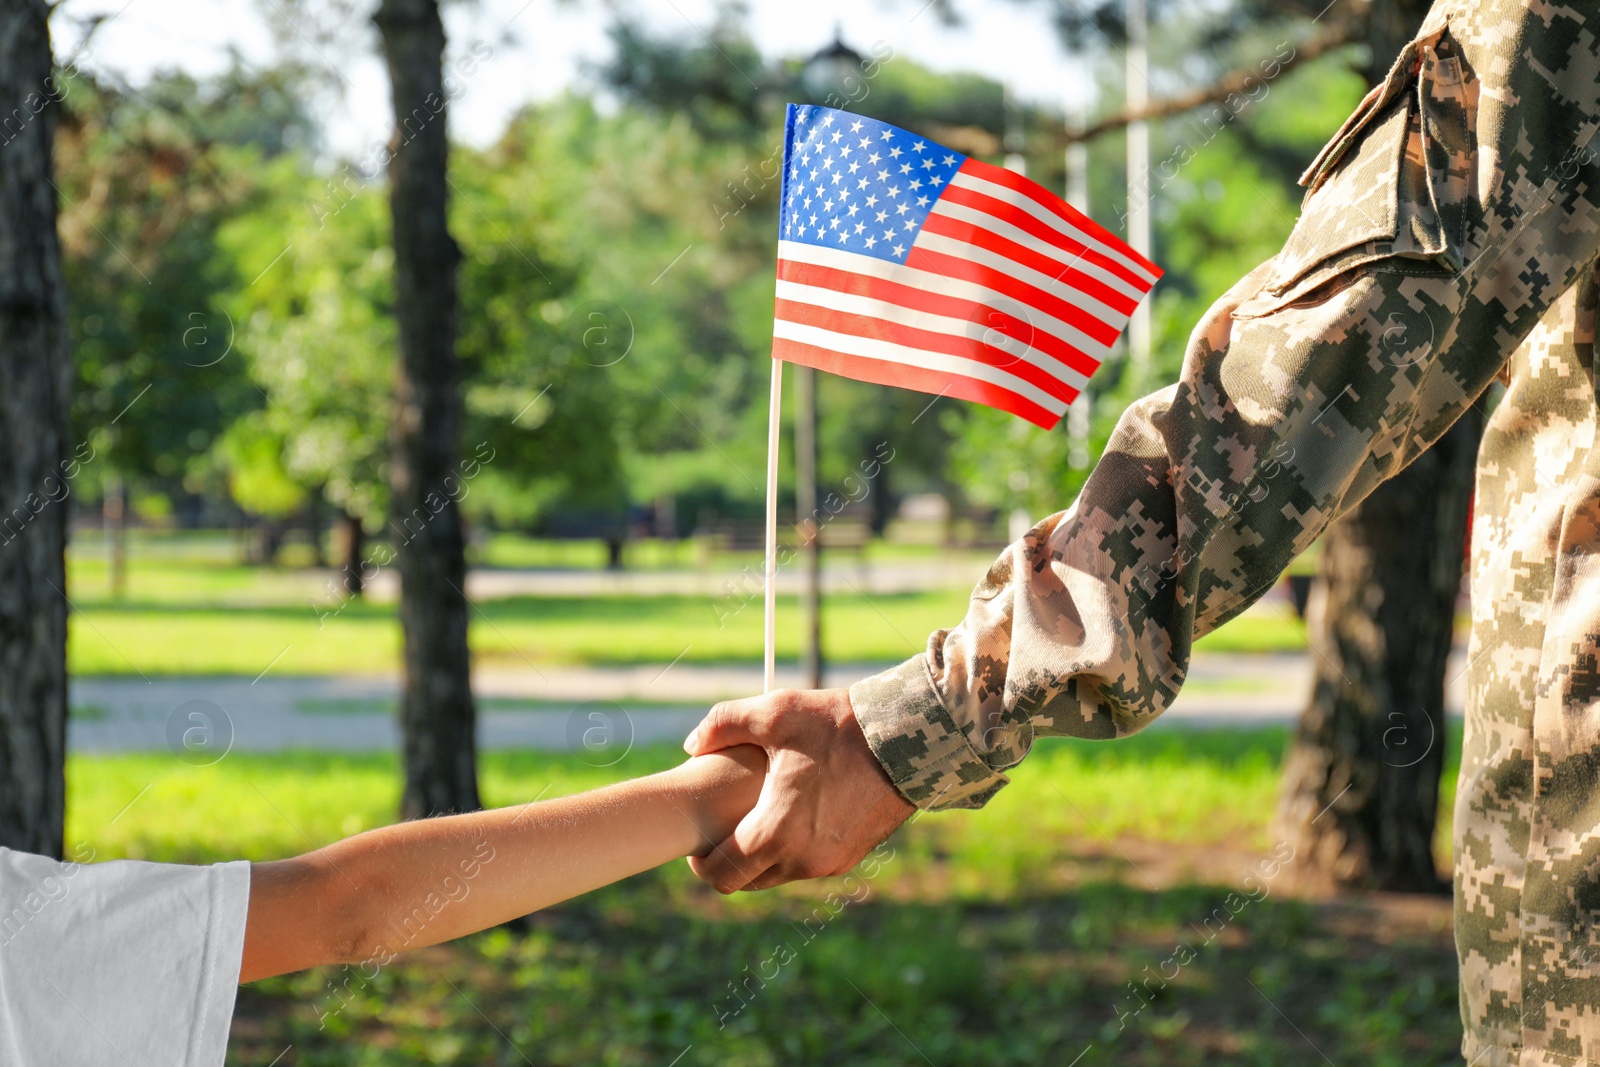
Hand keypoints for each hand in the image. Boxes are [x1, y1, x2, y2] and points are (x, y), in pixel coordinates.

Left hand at [682, 688, 914, 892]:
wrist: (907, 739)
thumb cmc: (837, 725)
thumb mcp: (774, 713)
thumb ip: (722, 724)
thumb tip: (691, 743)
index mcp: (776, 834)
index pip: (721, 876)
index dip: (700, 864)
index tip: (697, 843)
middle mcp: (802, 860)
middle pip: (747, 881)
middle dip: (730, 859)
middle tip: (724, 826)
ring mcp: (830, 862)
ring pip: (778, 874)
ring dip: (763, 855)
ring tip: (758, 814)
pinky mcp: (852, 856)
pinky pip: (808, 865)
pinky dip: (793, 849)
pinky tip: (793, 812)